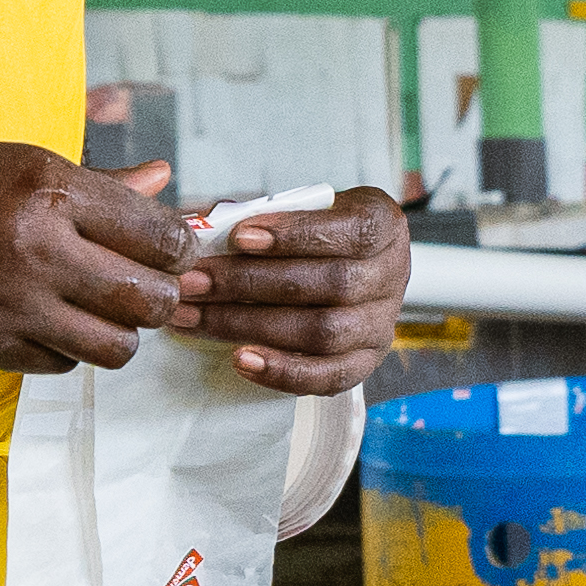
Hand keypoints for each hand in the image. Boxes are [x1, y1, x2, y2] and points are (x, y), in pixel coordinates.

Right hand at [0, 133, 190, 374]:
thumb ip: (91, 183)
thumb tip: (162, 180)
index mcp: (42, 185)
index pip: (155, 231)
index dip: (174, 241)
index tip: (165, 242)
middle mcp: (34, 249)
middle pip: (148, 297)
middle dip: (159, 292)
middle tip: (144, 279)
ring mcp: (7, 307)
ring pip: (115, 346)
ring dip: (118, 329)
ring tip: (97, 305)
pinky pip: (60, 365)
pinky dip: (66, 348)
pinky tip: (46, 319)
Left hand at [167, 186, 412, 396]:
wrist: (353, 269)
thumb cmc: (318, 233)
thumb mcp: (303, 208)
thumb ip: (263, 213)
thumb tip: (200, 222)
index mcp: (381, 224)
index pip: (349, 231)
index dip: (295, 235)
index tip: (239, 236)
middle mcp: (392, 275)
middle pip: (329, 285)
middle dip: (251, 283)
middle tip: (192, 281)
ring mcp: (381, 324)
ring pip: (323, 332)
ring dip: (250, 325)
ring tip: (195, 318)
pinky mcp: (365, 362)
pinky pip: (328, 377)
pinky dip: (282, 372)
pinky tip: (239, 359)